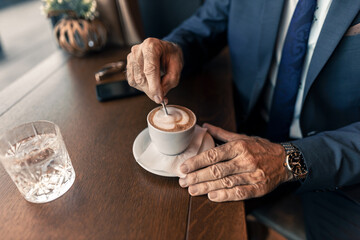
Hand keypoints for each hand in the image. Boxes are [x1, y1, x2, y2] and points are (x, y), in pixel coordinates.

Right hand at [126, 38, 182, 103]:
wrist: (166, 49)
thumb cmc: (172, 56)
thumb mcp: (177, 67)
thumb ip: (170, 81)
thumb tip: (159, 96)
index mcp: (151, 46)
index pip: (150, 70)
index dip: (154, 87)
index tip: (159, 99)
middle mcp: (138, 50)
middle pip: (141, 77)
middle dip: (151, 91)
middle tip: (161, 97)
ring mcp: (131, 57)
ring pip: (136, 81)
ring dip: (147, 89)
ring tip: (158, 87)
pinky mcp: (128, 65)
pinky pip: (132, 82)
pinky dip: (142, 87)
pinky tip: (150, 83)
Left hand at [178, 123, 292, 201]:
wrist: (285, 160)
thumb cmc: (261, 148)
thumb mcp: (243, 137)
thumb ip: (222, 134)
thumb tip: (206, 126)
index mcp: (239, 146)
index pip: (213, 155)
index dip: (196, 162)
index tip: (183, 167)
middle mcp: (245, 160)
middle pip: (216, 170)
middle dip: (197, 177)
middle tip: (183, 181)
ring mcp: (253, 175)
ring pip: (225, 182)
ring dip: (206, 187)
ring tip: (192, 190)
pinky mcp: (259, 188)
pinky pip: (239, 193)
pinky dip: (225, 196)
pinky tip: (212, 196)